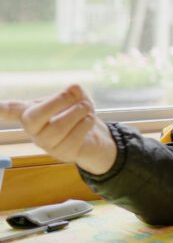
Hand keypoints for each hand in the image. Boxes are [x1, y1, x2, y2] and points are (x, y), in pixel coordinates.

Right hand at [0, 85, 116, 174]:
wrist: (94, 138)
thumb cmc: (77, 114)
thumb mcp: (77, 97)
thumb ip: (73, 92)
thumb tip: (73, 89)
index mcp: (32, 112)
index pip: (11, 110)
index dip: (1, 109)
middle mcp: (34, 130)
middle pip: (33, 118)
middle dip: (56, 102)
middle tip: (73, 93)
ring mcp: (47, 144)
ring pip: (56, 129)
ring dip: (76, 113)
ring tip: (86, 107)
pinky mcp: (63, 153)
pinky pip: (72, 139)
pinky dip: (84, 125)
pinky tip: (89, 119)